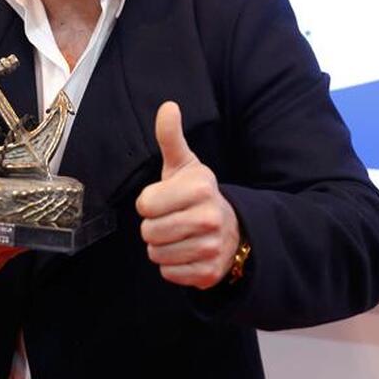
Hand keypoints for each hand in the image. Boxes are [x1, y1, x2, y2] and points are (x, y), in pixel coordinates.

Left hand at [135, 101, 239, 289]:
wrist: (233, 229)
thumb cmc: (197, 194)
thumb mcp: (185, 165)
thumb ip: (171, 137)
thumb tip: (168, 106)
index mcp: (201, 188)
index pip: (145, 205)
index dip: (149, 203)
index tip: (166, 199)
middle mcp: (209, 218)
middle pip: (149, 232)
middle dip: (154, 227)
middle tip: (172, 219)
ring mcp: (212, 248)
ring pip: (156, 254)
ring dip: (162, 247)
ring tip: (180, 235)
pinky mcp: (208, 273)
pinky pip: (168, 273)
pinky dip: (172, 266)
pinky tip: (187, 252)